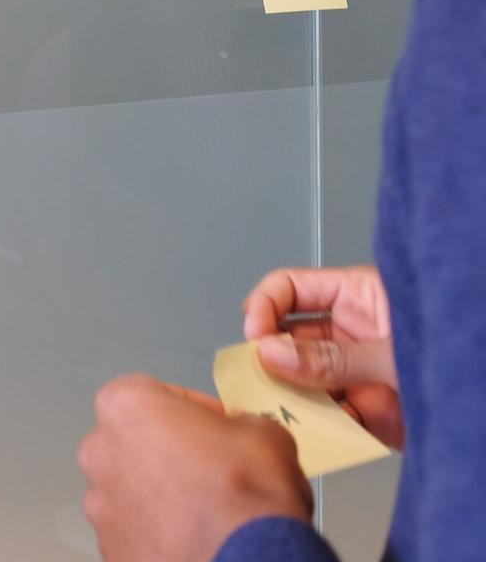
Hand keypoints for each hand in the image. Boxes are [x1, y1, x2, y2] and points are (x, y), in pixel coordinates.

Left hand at [79, 375, 311, 560]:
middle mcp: (98, 451)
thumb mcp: (265, 432)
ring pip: (132, 491)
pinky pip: (135, 531)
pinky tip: (193, 539)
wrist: (243, 561)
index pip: (159, 395)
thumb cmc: (244, 491)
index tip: (221, 428)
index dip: (196, 411)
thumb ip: (240, 422)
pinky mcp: (109, 548)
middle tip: (214, 471)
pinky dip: (159, 533)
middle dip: (172, 454)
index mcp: (125, 406)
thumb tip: (240, 433)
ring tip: (206, 512)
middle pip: (138, 444)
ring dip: (162, 497)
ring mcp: (98, 505)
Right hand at [242, 265, 402, 448]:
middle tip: (261, 381)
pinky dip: (315, 428)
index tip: (256, 338)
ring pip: (299, 379)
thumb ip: (332, 356)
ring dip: (289, 397)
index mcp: (356, 295)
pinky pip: (324, 416)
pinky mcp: (363, 410)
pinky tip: (319, 433)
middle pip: (285, 336)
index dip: (263, 308)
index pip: (288, 288)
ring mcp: (354, 371)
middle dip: (269, 359)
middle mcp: (348, 331)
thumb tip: (271, 354)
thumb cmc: (464, 347)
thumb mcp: (395, 350)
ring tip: (288, 412)